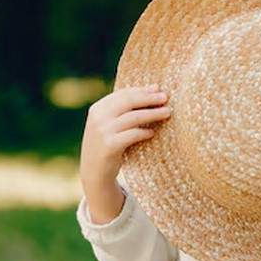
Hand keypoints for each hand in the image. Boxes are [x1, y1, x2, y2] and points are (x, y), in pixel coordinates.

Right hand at [80, 84, 170, 222]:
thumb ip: (121, 110)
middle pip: (129, 101)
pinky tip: (153, 132)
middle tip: (165, 97)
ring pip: (134, 117)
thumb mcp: (108, 124)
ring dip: (153, 113)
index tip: (158, 88)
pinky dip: (145, 132)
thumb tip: (150, 91)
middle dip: (149, 98)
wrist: (93, 172)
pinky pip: (133, 135)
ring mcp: (103, 131)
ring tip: (167, 112)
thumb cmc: (107, 144)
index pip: (122, 94)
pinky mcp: (110, 145)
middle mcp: (99, 117)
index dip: (141, 90)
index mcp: (98, 108)